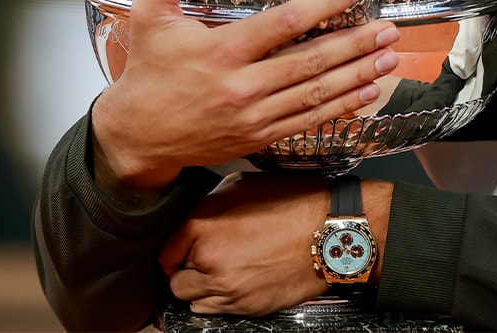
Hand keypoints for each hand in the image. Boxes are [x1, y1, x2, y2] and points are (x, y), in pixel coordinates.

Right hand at [90, 0, 399, 199]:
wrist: (136, 137)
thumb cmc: (147, 73)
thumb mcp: (148, 15)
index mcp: (221, 51)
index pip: (284, 23)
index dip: (325, 4)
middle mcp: (242, 86)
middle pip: (311, 60)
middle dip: (356, 42)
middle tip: (388, 28)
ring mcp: (254, 115)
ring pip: (317, 93)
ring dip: (358, 74)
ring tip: (389, 57)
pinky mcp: (259, 136)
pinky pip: (308, 120)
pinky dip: (341, 106)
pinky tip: (365, 93)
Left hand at [159, 173, 392, 317]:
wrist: (329, 231)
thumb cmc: (294, 202)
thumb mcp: (243, 184)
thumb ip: (209, 203)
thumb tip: (196, 218)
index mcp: (203, 223)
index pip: (166, 251)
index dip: (176, 250)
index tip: (184, 251)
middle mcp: (209, 258)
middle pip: (175, 281)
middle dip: (187, 272)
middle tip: (205, 262)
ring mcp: (227, 286)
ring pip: (191, 301)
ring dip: (201, 290)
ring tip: (221, 274)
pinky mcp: (245, 306)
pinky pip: (214, 312)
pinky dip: (218, 302)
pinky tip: (235, 284)